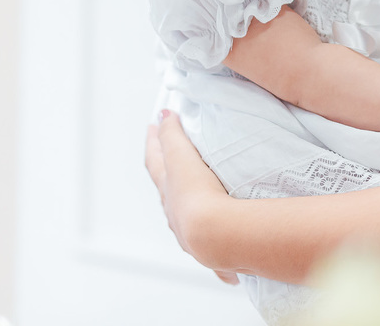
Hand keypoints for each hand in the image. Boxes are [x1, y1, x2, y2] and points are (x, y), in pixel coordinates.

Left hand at [145, 111, 238, 281]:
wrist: (215, 234)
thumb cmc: (198, 195)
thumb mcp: (182, 156)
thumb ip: (173, 135)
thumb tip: (163, 115)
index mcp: (168, 190)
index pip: (155, 161)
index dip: (153, 142)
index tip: (151, 127)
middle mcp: (175, 214)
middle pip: (167, 192)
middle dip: (169, 176)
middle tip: (174, 164)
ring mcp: (190, 235)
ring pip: (185, 220)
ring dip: (189, 209)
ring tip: (201, 204)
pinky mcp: (212, 254)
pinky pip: (214, 254)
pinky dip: (217, 252)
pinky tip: (227, 264)